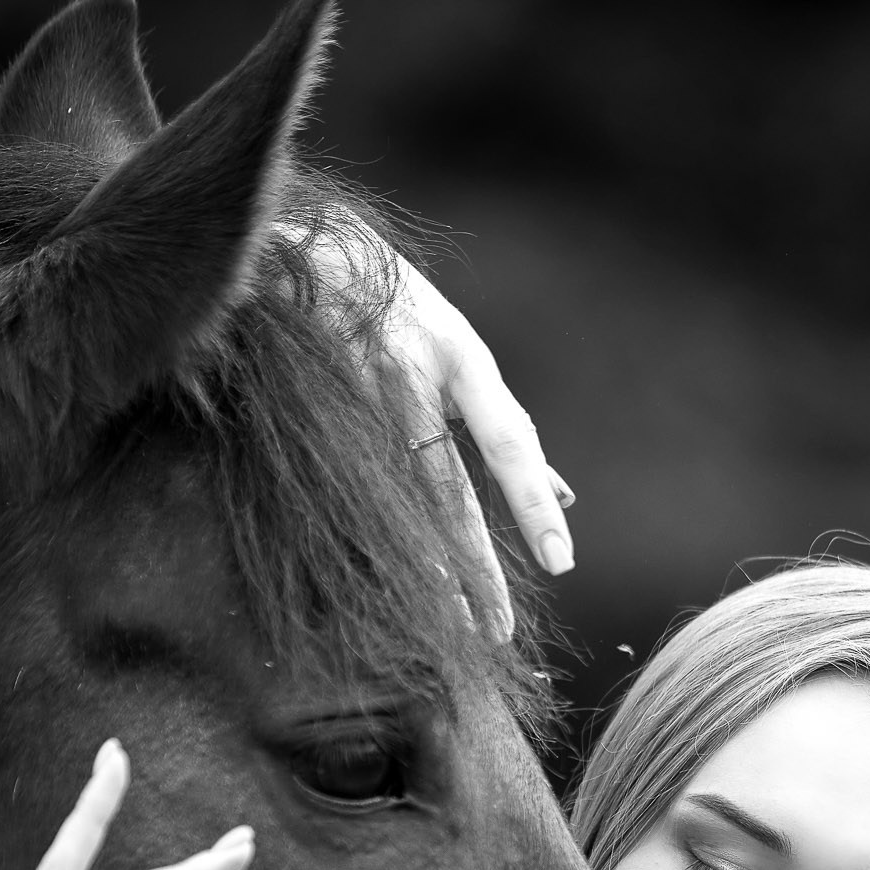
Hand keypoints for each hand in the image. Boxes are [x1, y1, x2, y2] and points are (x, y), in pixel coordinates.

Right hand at [299, 218, 574, 637]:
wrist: (306, 242)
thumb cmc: (401, 308)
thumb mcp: (462, 354)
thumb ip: (505, 426)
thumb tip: (564, 495)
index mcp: (462, 358)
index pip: (509, 442)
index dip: (532, 504)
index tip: (562, 559)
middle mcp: (412, 371)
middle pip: (447, 485)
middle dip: (474, 562)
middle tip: (497, 627)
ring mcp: (353, 384)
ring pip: (391, 490)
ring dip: (419, 557)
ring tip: (444, 615)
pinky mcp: (306, 396)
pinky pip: (340, 477)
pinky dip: (364, 526)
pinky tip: (375, 575)